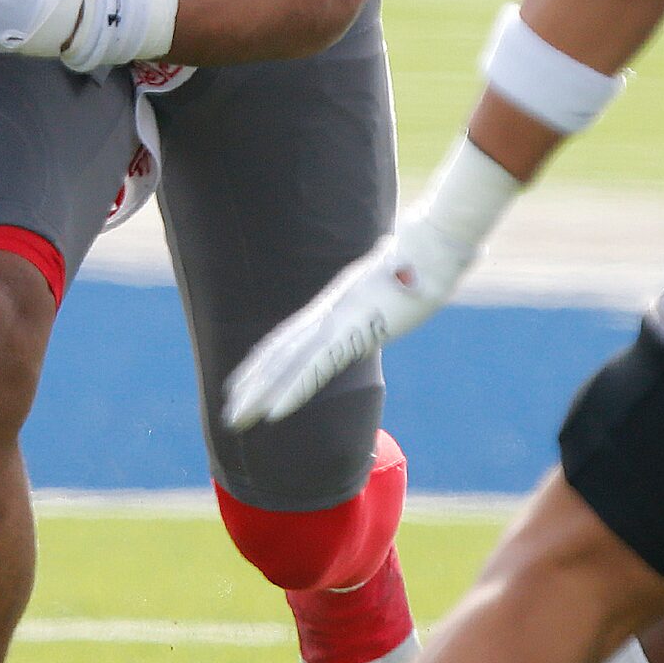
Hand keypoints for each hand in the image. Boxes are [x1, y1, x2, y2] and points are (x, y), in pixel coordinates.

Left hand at [225, 207, 481, 430]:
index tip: (243, 380)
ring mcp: (338, 323)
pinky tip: (273, 412)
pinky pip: (316, 369)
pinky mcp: (354, 334)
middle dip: (253, 383)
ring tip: (235, 416)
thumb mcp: (397, 283)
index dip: (263, 360)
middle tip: (229, 411)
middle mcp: (328, 314)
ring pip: (287, 364)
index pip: (289, 337)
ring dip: (260, 393)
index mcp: (336, 306)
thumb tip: (396, 283)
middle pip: (279, 353)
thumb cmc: (424, 260)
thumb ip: (385, 292)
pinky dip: (292, 391)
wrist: (434, 245)